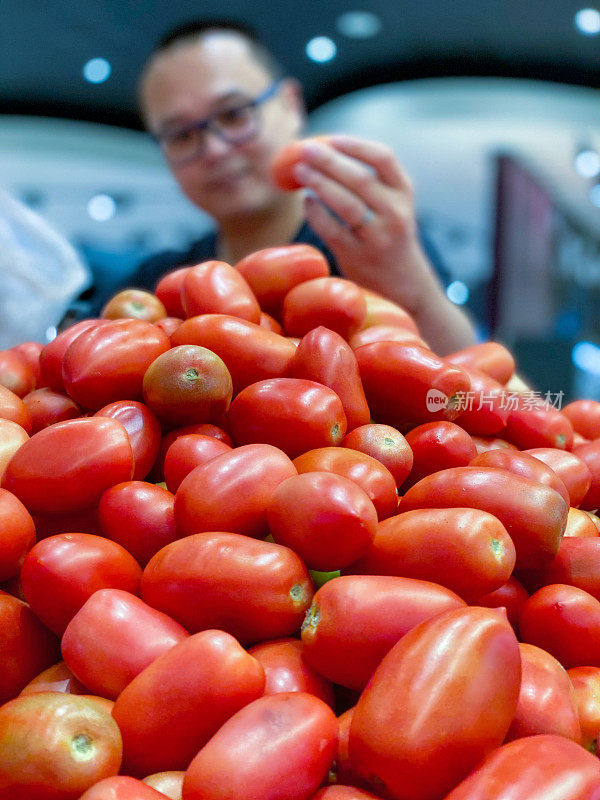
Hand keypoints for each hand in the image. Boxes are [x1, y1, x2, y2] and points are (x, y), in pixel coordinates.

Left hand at [292, 134, 476, 353]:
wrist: (406, 287)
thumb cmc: (390, 239)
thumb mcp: (393, 207)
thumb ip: (370, 184)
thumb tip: (323, 153)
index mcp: (405, 194)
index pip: (383, 158)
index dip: (354, 145)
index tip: (330, 139)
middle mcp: (396, 214)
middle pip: (359, 178)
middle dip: (327, 161)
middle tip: (302, 149)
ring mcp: (378, 238)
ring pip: (345, 203)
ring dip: (318, 183)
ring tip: (298, 173)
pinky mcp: (359, 258)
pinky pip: (332, 230)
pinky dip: (316, 213)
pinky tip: (306, 202)